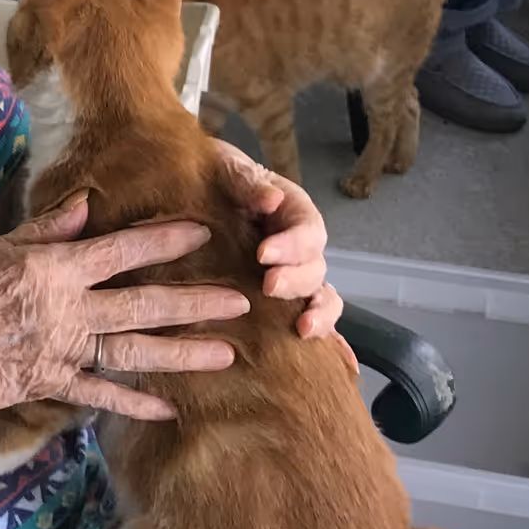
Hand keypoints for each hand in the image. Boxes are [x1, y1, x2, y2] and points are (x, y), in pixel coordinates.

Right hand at [0, 197, 244, 424]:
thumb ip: (41, 232)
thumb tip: (84, 206)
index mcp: (54, 268)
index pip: (121, 250)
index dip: (164, 240)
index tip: (203, 233)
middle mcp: (68, 311)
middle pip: (143, 304)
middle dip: (195, 302)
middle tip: (240, 301)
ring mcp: (62, 353)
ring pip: (134, 352)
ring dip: (182, 352)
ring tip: (225, 354)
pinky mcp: (48, 386)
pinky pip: (99, 395)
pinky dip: (134, 402)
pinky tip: (168, 407)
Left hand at [209, 144, 347, 354]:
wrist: (195, 190)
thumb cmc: (213, 177)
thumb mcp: (225, 168)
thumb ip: (247, 181)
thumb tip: (270, 199)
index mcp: (292, 211)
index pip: (308, 229)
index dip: (293, 244)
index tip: (263, 254)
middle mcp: (299, 246)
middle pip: (315, 266)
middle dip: (296, 280)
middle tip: (269, 285)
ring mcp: (293, 274)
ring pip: (320, 295)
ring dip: (318, 313)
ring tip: (302, 328)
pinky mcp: (282, 298)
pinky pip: (312, 318)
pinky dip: (329, 339)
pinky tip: (333, 361)